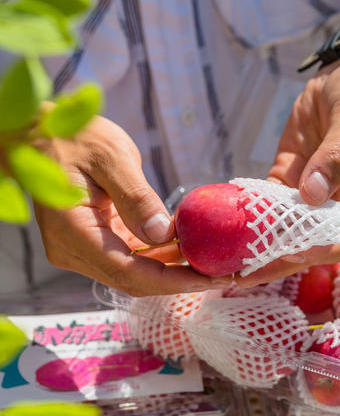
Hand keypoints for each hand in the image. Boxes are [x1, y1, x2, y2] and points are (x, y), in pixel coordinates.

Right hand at [33, 114, 231, 295]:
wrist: (44, 135)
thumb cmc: (74, 137)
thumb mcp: (112, 156)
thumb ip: (136, 197)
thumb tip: (162, 234)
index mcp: (72, 230)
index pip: (127, 271)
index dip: (170, 280)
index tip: (207, 278)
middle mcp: (72, 249)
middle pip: (132, 279)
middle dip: (177, 280)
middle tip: (218, 275)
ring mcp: (80, 249)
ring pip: (133, 272)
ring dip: (171, 270)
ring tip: (209, 262)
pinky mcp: (92, 242)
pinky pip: (129, 258)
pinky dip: (158, 256)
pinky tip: (185, 248)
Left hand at [235, 52, 339, 286]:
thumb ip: (337, 156)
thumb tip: (312, 195)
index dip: (323, 252)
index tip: (291, 255)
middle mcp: (338, 200)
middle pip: (311, 243)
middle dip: (279, 261)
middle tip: (244, 275)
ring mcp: (311, 189)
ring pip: (286, 227)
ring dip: (260, 244)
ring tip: (228, 260)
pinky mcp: (289, 174)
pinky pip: (268, 199)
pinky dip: (250, 212)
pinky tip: (228, 225)